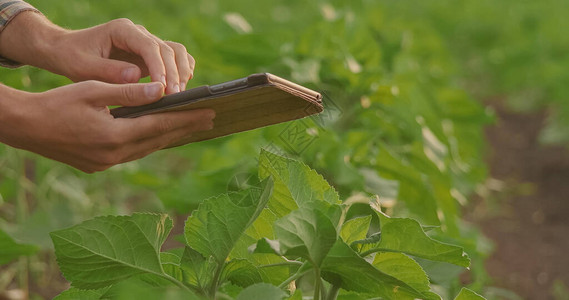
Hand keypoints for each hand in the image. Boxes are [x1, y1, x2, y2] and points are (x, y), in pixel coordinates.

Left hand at [0, 12, 192, 93]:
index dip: (159, 67)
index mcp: (122, 30)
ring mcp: (147, 43)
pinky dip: (182, 70)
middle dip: (174, 74)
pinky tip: (179, 88)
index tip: (162, 89)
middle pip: (167, 49)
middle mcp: (138, 33)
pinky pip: (175, 58)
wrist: (68, 51)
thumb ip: (108, 70)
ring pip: (176, 51)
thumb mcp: (83, 66)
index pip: (149, 46)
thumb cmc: (73, 58)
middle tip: (174, 97)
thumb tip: (137, 76)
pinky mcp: (151, 55)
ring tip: (179, 94)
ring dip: (182, 71)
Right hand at [0, 81, 214, 172]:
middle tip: (209, 120)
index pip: (160, 125)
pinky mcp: (98, 166)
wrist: (24, 126)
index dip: (186, 118)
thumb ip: (129, 92)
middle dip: (185, 129)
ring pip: (147, 149)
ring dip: (169, 138)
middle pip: (159, 140)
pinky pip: (133, 154)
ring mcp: (106, 164)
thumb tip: (161, 91)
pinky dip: (149, 143)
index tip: (208, 112)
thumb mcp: (94, 90)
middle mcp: (114, 155)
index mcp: (114, 135)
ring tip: (189, 127)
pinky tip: (158, 136)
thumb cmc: (57, 103)